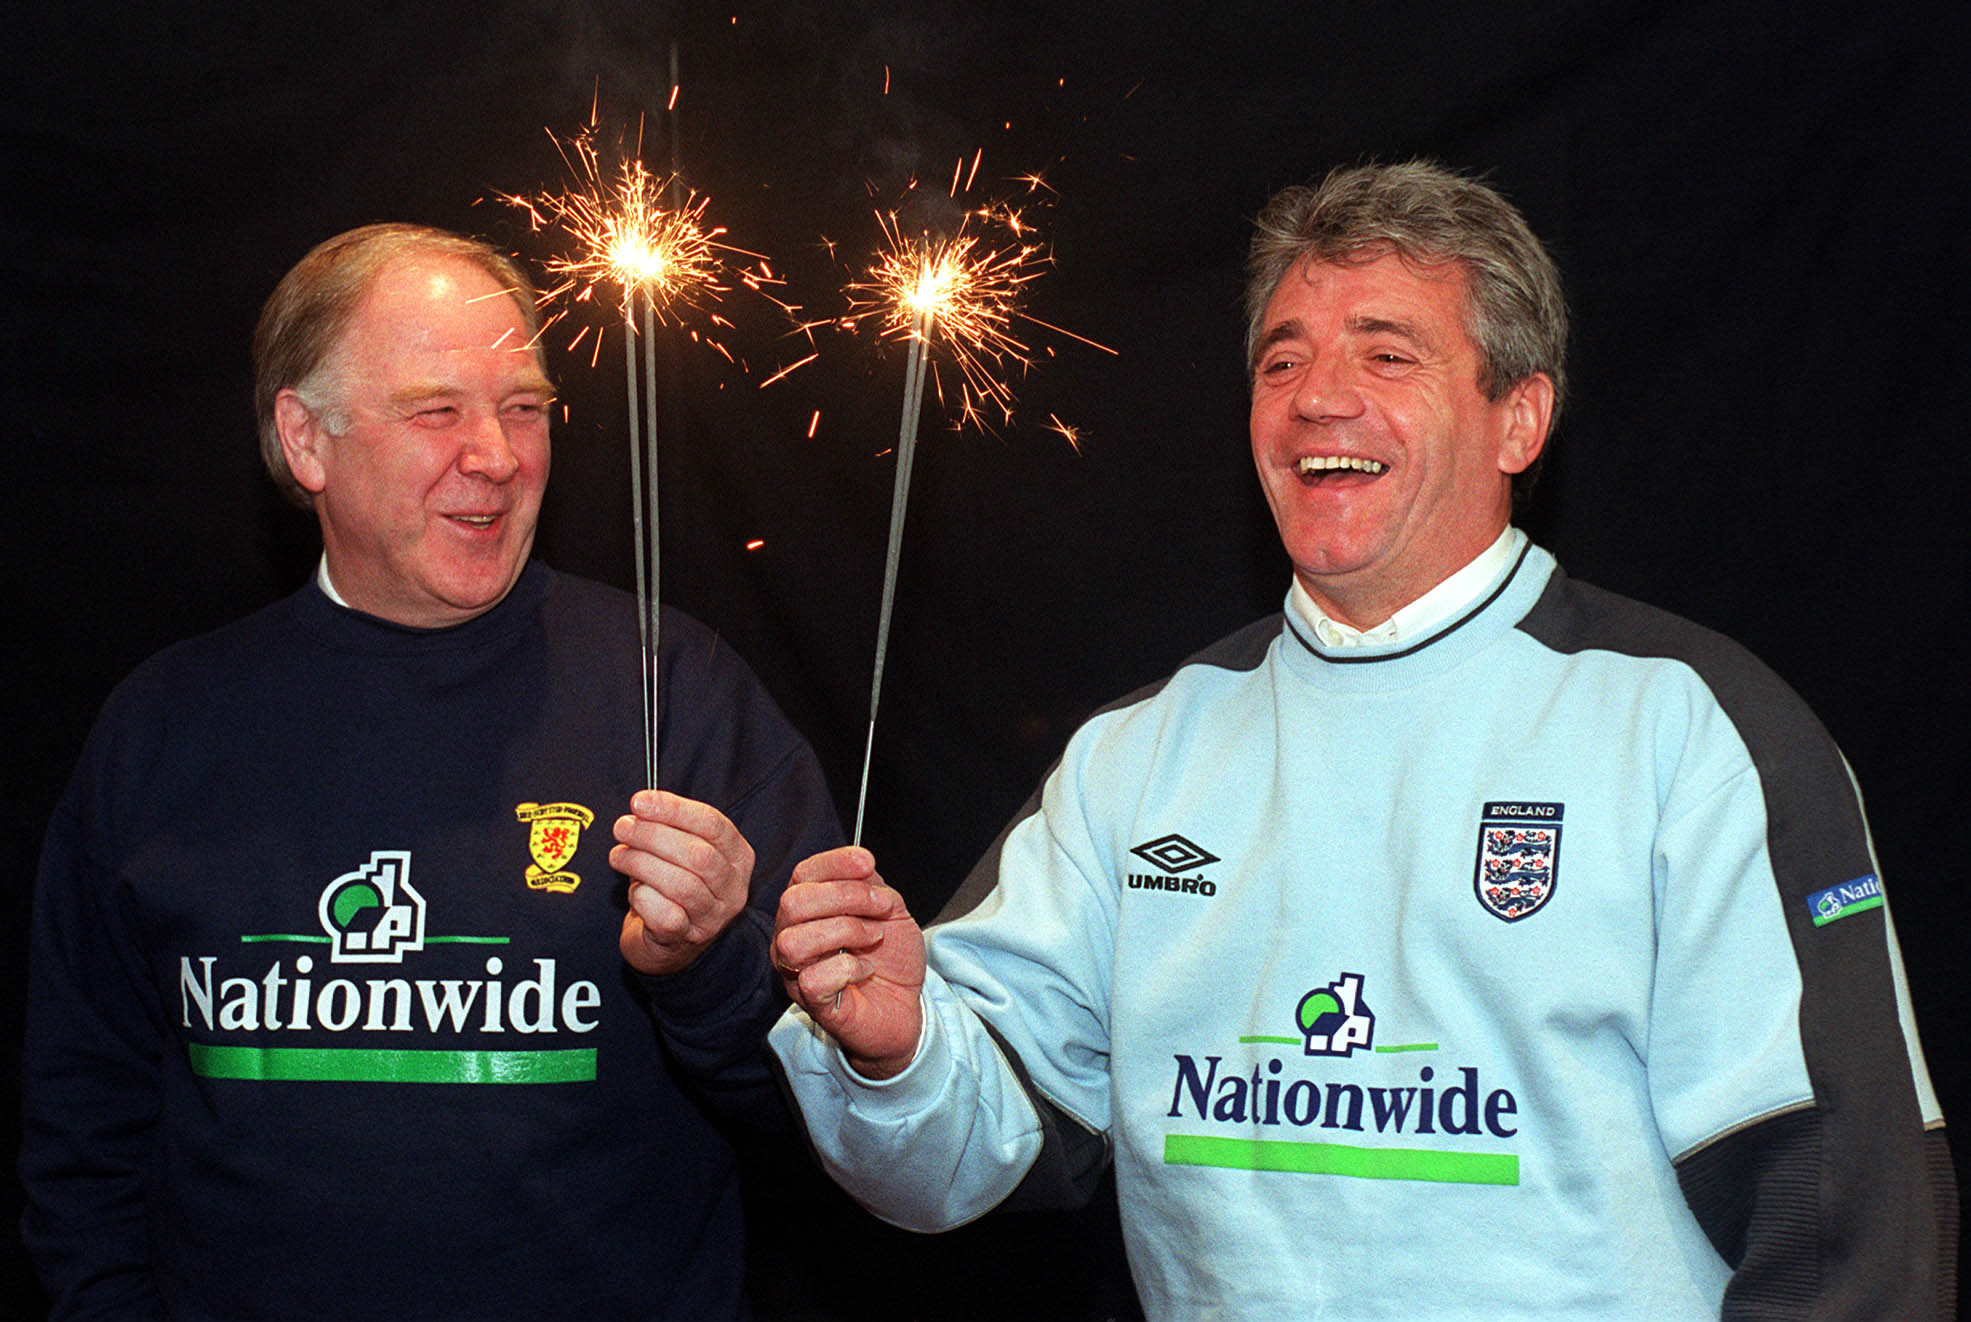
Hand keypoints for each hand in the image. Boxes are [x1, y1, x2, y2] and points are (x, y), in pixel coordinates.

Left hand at [611, 790, 755, 975]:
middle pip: (699, 855)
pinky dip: (643, 897)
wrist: (667, 940)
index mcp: (738, 855)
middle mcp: (734, 887)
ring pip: (683, 885)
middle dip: (654, 836)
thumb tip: (642, 806)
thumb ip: (669, 826)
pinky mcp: (689, 938)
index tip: (639, 802)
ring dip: (642, 864)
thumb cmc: (672, 883)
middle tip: (622, 827)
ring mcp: (714, 916)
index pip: (713, 825)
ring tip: (618, 856)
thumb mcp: (680, 850)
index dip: (674, 810)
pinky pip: (666, 915)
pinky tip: (634, 890)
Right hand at [772, 847, 925, 1078]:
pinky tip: (865, 969)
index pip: (803, 874)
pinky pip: (813, 979)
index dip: (834, 863)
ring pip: (795, 941)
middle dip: (845, 897)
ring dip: (845, 931)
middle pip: (794, 903)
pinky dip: (849, 968)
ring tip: (873, 938)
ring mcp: (796, 971)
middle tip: (880, 908)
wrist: (906, 1005)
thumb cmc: (890, 957)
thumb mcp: (889, 908)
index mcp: (808, 908)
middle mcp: (791, 935)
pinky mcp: (810, 1002)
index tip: (868, 863)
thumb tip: (860, 862)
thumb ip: (871, 883)